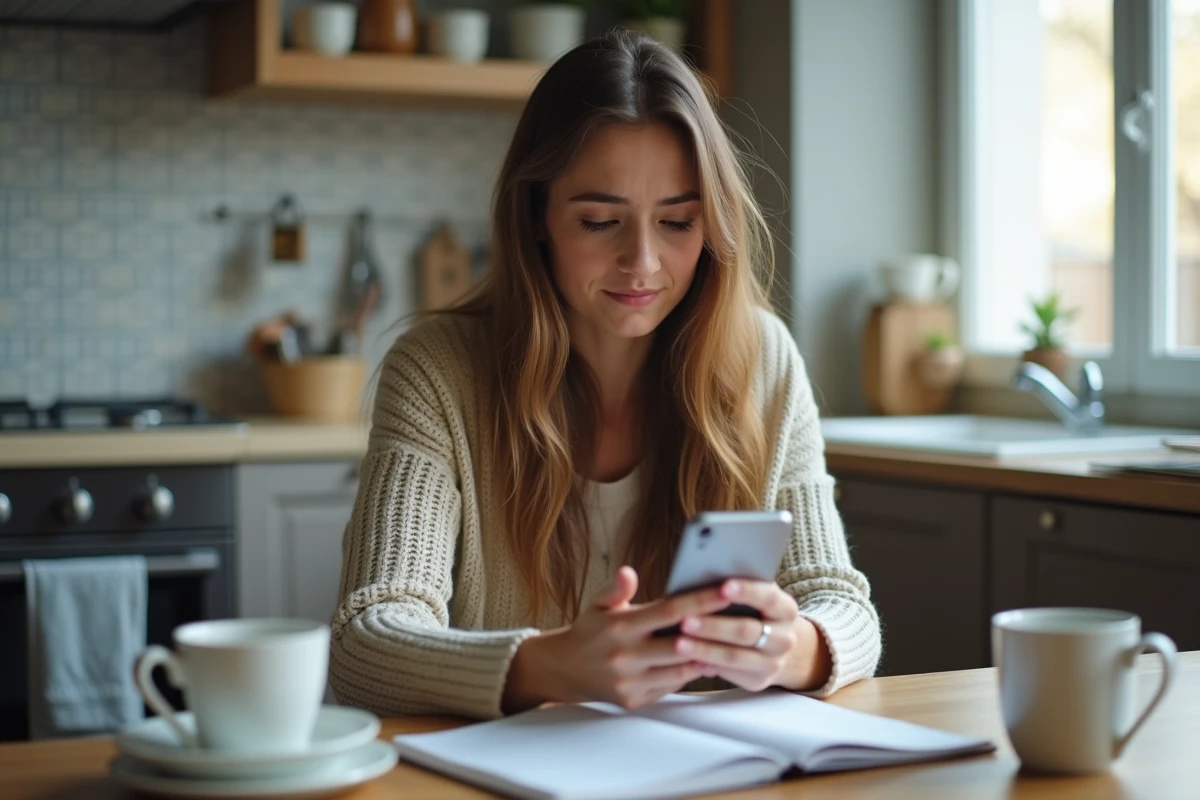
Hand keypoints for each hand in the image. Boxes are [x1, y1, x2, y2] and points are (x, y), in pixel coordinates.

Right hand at [503, 566, 731, 711]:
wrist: (565, 670)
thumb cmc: (590, 631)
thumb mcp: (598, 605)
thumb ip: (616, 589)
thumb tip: (628, 571)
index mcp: (621, 627)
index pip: (670, 611)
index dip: (701, 600)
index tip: (726, 590)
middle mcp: (626, 656)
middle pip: (682, 643)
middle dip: (712, 630)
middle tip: (741, 617)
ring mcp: (631, 681)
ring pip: (681, 669)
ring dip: (707, 655)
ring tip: (730, 640)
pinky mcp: (635, 700)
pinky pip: (671, 687)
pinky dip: (690, 674)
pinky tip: (706, 660)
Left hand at [675, 579, 829, 691]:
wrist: (775, 646)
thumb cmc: (755, 611)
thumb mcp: (755, 597)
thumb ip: (737, 588)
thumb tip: (706, 576)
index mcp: (785, 609)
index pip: (768, 597)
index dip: (747, 591)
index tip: (723, 587)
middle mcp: (784, 638)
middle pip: (747, 631)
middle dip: (714, 626)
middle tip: (685, 620)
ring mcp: (773, 662)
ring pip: (735, 656)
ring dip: (705, 650)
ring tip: (679, 643)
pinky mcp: (759, 681)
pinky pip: (729, 675)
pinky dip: (707, 666)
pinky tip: (687, 661)